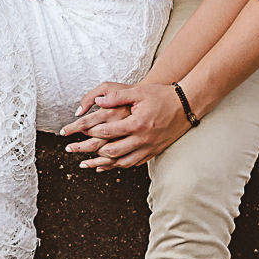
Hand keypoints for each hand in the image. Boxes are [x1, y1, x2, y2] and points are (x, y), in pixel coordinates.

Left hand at [59, 81, 192, 169]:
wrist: (186, 105)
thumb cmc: (161, 95)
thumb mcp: (139, 92)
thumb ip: (117, 96)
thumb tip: (97, 102)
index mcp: (137, 123)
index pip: (108, 131)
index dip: (90, 132)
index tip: (75, 132)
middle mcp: (143, 138)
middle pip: (112, 151)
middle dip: (90, 152)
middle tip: (72, 150)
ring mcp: (149, 147)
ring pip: (122, 162)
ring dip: (101, 164)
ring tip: (85, 164)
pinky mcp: (153, 152)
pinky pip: (133, 163)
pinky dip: (117, 166)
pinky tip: (106, 166)